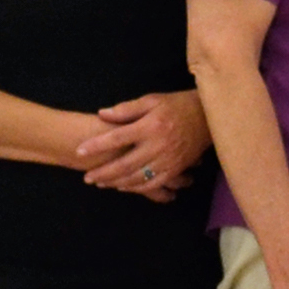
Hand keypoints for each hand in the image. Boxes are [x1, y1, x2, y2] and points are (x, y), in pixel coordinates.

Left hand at [78, 92, 209, 198]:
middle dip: (103, 172)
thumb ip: (127, 109)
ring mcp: (168, 160)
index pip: (117, 137)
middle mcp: (157, 145)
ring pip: (137, 177)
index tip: (80, 150)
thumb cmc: (176, 105)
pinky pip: (154, 184)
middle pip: (125, 164)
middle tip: (87, 177)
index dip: (97, 145)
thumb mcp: (152, 100)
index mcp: (150, 126)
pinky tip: (123, 187)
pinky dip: (136, 188)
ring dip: (116, 182)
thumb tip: (102, 114)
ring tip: (100, 183)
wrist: (208, 117)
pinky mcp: (176, 169)